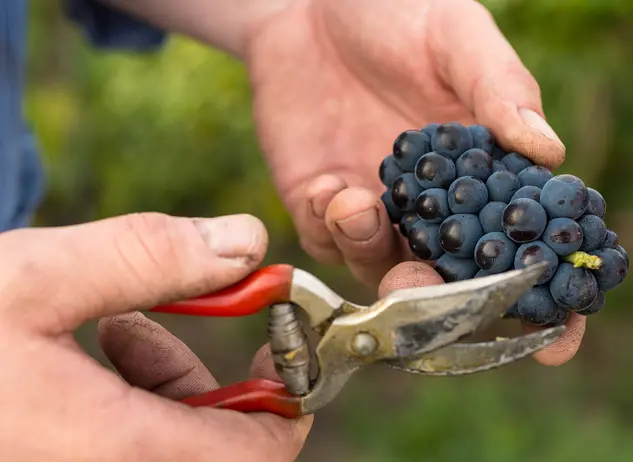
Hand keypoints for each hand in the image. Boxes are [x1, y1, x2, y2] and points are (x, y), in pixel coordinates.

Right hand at [0, 213, 310, 460]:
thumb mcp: (35, 278)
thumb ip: (152, 256)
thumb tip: (247, 239)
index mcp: (110, 455)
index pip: (257, 454)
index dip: (288, 397)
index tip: (281, 339)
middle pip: (215, 453)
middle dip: (213, 382)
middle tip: (186, 317)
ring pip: (169, 449)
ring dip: (165, 385)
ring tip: (118, 325)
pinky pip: (126, 449)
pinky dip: (128, 402)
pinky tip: (89, 351)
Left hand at [246, 0, 580, 364]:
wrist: (306, 9)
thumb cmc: (392, 14)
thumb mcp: (454, 38)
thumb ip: (497, 90)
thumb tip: (549, 152)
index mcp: (482, 172)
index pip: (524, 245)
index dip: (546, 297)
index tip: (557, 340)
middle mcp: (432, 204)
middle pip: (451, 281)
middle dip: (442, 300)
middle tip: (426, 285)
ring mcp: (376, 210)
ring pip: (385, 272)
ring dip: (375, 253)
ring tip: (360, 200)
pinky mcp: (321, 206)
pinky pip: (330, 243)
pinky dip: (332, 226)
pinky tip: (327, 185)